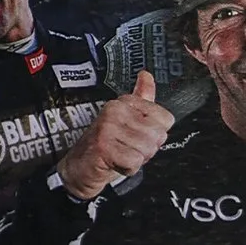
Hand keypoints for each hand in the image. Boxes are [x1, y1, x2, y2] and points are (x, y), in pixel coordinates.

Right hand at [59, 69, 174, 198]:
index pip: (166, 119)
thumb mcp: (126, 119)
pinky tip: (115, 162)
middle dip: (146, 149)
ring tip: (120, 154)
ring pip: (147, 149)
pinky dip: (127, 168)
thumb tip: (147, 76)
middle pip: (158, 135)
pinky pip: (134, 161)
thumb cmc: (106, 145)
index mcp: (124, 102)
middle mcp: (115, 110)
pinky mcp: (104, 146)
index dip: (155, 133)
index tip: (136, 135)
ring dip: (136, 159)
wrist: (80, 166)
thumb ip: (140, 97)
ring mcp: (108, 127)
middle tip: (127, 147)